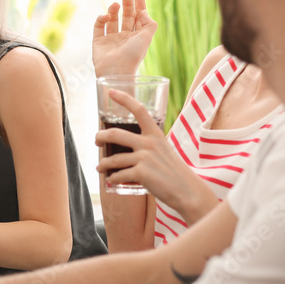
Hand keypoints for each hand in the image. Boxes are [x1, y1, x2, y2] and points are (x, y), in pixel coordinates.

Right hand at [92, 0, 156, 76]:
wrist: (116, 70)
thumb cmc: (133, 55)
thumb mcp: (146, 38)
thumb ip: (149, 23)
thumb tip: (143, 12)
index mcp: (137, 37)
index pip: (138, 17)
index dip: (139, 4)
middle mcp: (124, 37)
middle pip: (126, 16)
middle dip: (127, 3)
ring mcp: (111, 39)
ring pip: (112, 20)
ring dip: (113, 10)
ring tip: (115, 5)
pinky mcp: (98, 42)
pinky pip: (98, 26)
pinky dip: (101, 19)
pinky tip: (105, 16)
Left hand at [95, 90, 210, 212]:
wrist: (187, 191)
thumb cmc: (175, 172)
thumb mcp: (164, 150)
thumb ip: (149, 145)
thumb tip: (130, 148)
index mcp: (156, 134)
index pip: (139, 110)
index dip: (124, 98)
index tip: (111, 92)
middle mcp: (149, 143)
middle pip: (115, 133)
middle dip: (100, 136)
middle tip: (97, 141)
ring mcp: (144, 158)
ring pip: (113, 159)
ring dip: (103, 164)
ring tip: (100, 167)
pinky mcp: (141, 173)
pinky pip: (119, 175)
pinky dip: (113, 178)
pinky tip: (112, 180)